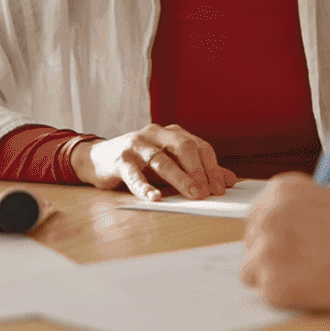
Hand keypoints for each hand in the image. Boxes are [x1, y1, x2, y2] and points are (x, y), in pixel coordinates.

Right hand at [70, 123, 236, 201]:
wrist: (99, 158)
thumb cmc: (141, 161)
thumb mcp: (172, 163)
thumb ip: (199, 170)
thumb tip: (230, 180)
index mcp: (173, 133)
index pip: (200, 146)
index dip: (213, 167)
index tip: (221, 188)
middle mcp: (157, 133)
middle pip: (184, 148)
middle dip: (199, 171)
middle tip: (209, 193)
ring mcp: (137, 144)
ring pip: (162, 160)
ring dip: (180, 179)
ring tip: (193, 195)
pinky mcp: (120, 159)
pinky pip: (134, 174)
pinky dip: (146, 186)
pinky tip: (156, 198)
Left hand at [241, 172, 329, 314]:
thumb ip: (302, 210)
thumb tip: (291, 227)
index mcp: (283, 190)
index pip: (257, 212)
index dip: (273, 230)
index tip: (285, 239)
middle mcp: (269, 216)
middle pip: (252, 240)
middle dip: (272, 252)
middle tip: (302, 260)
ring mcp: (267, 252)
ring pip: (252, 270)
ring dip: (274, 274)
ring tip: (308, 274)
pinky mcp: (273, 285)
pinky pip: (268, 294)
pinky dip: (287, 294)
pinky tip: (313, 286)